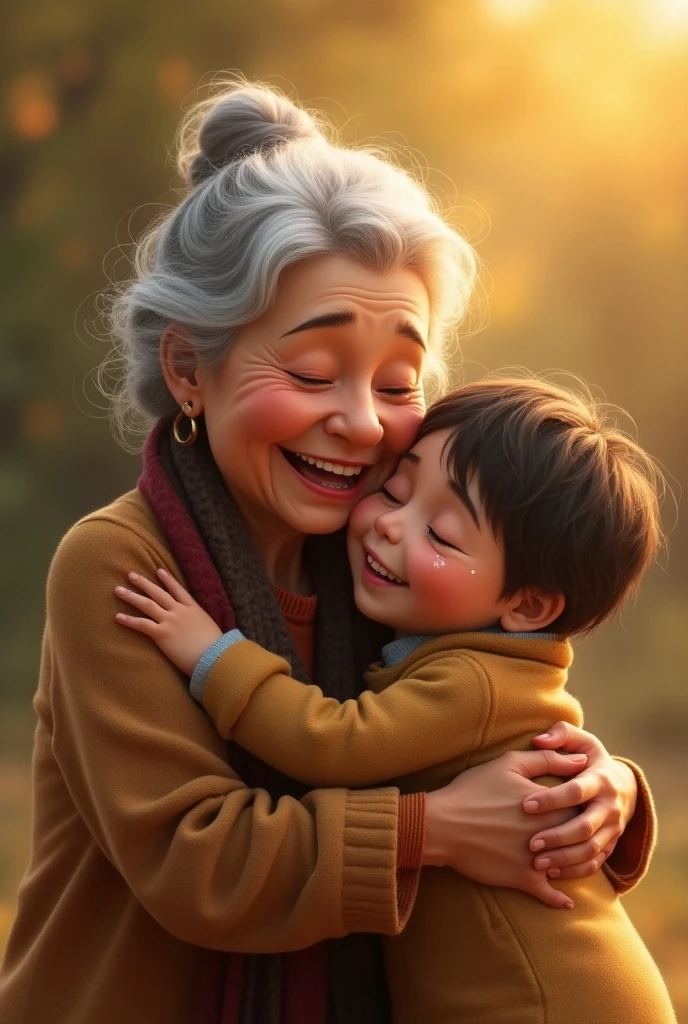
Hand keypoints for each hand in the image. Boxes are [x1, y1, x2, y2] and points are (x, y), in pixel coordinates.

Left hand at [115, 569, 221, 676]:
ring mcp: (170, 621)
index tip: (159, 570)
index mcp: (193, 609)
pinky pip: (143, 624)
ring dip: (132, 596)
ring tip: (118, 590)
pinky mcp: (162, 634)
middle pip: (158, 593)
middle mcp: (180, 611)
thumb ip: (200, 623)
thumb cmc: (215, 646)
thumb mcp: (209, 627)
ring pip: (147, 605)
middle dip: (144, 583)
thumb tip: (196, 626)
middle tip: (131, 575)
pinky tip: (118, 616)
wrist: (213, 655)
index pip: (178, 590)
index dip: (168, 580)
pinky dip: (130, 620)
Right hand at [423, 748, 588, 908]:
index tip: (580, 804)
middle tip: (580, 832)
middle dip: (582, 835)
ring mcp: (539, 860)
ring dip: (574, 865)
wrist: (443, 825)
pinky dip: (559, 900)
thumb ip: (548, 759)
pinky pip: (549, 895)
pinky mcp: (524, 879)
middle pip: (581, 837)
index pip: (583, 806)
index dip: (584, 805)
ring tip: (573, 861)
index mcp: (551, 806)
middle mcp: (551, 834)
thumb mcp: (510, 763)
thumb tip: (581, 759)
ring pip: (570, 867)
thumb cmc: (474, 790)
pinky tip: (566, 903)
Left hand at [525, 722, 637, 879]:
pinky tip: (552, 872)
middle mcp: (609, 807)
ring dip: (564, 858)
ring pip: (590, 849)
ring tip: (537, 862)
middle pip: (584, 827)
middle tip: (530, 843)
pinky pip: (595, 863)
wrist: (624, 787)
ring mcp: (612, 829)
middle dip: (557, 836)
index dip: (551, 799)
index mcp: (600, 780)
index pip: (575, 791)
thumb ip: (561, 735)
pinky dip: (575, 870)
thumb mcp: (582, 742)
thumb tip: (539, 739)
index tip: (525, 805)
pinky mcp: (610, 845)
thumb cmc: (591, 761)